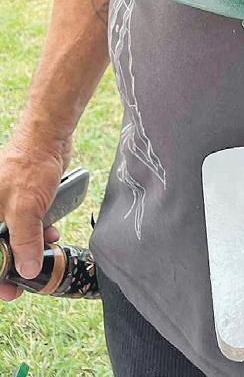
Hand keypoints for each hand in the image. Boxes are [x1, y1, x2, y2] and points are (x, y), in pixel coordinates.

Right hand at [0, 125, 71, 299]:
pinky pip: (27, 226)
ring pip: (14, 239)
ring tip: (47, 250)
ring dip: (31, 248)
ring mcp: (6, 207)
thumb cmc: (29, 165)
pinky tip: (52, 233)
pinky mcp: (23, 202)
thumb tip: (26, 270)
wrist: (48, 137)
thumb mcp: (25, 209)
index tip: (9, 291)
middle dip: (15, 264)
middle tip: (31, 278)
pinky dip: (39, 233)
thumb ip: (24, 242)